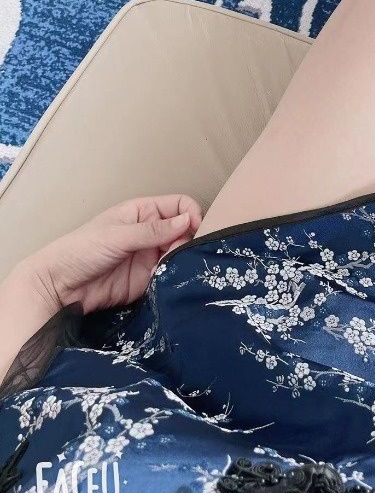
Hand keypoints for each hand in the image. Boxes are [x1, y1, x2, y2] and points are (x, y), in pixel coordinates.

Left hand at [20, 195, 202, 315]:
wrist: (60, 287)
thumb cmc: (81, 250)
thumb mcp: (118, 235)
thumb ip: (153, 230)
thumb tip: (188, 220)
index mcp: (143, 212)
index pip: (179, 206)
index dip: (192, 214)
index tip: (197, 228)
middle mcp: (151, 233)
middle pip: (185, 231)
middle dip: (190, 240)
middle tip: (183, 252)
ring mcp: (150, 257)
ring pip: (180, 255)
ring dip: (182, 260)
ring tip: (173, 268)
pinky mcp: (148, 281)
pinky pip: (170, 276)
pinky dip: (175, 277)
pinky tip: (169, 280)